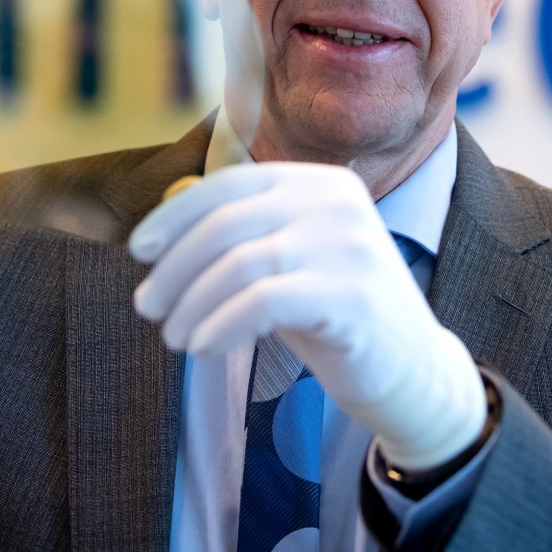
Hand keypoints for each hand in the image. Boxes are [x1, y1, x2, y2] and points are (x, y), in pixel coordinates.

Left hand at [129, 162, 485, 470]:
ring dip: (191, 302)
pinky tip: (203, 346)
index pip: (231, 183)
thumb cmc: (333, 312)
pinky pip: (263, 302)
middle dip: (175, 266)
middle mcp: (339, 203)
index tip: (139, 250)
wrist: (411, 368)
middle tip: (147, 305)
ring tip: (173, 336)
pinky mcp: (353, 295)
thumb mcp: (288, 261)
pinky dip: (221, 324)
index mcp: (322, 183)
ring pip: (240, 263)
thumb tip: (159, 229)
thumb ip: (239, 237)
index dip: (177, 214)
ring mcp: (350, 246)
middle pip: (228, 221)